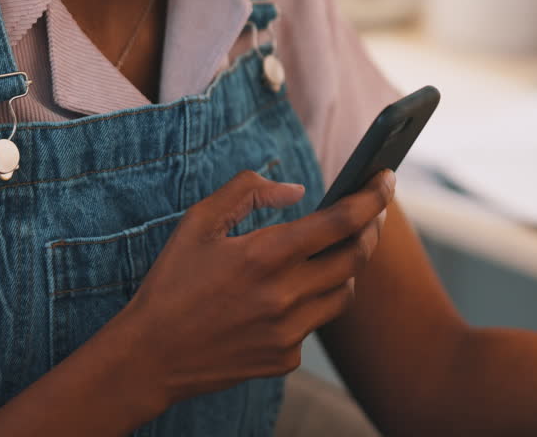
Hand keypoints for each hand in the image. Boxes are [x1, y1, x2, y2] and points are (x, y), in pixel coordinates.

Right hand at [118, 169, 395, 416]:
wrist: (148, 357)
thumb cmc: (172, 283)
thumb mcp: (198, 223)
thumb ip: (248, 192)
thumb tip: (296, 190)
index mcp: (265, 254)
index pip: (341, 221)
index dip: (373, 196)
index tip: (387, 178)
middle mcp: (284, 295)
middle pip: (356, 256)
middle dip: (372, 227)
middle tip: (373, 211)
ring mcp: (288, 331)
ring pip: (344, 292)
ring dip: (346, 266)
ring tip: (335, 249)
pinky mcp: (285, 358)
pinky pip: (315, 323)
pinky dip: (312, 303)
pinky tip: (289, 294)